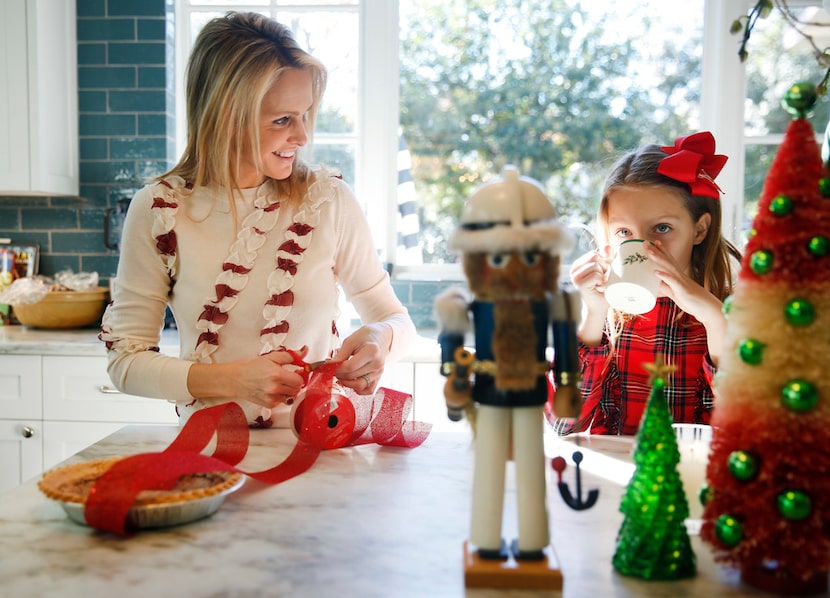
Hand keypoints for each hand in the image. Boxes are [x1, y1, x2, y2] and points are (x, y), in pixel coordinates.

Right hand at [187, 347, 306, 408]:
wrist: (236, 379)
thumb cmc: (252, 367)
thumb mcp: (272, 357)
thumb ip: (291, 356)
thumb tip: (304, 351)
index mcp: (277, 374)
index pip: (299, 380)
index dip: (300, 375)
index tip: (297, 372)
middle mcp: (274, 388)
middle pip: (297, 389)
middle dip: (295, 382)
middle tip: (288, 376)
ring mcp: (271, 398)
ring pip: (291, 396)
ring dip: (288, 390)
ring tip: (278, 383)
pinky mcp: (269, 405)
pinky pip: (282, 402)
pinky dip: (281, 396)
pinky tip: (273, 389)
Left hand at [331, 323, 390, 394]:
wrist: (380, 337)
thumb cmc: (365, 337)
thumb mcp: (351, 341)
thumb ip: (340, 355)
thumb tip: (329, 366)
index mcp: (371, 351)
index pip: (350, 367)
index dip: (336, 369)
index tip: (329, 366)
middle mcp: (377, 364)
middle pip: (352, 376)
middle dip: (339, 374)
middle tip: (333, 369)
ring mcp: (379, 372)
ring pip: (359, 386)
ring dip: (346, 383)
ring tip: (341, 374)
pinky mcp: (378, 378)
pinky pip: (368, 390)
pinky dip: (358, 389)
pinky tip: (352, 381)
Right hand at [569, 247, 610, 313]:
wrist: (599, 308)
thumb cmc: (603, 289)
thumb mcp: (606, 270)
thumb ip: (607, 257)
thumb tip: (607, 246)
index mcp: (578, 264)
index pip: (594, 254)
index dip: (603, 263)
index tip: (602, 274)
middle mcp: (574, 269)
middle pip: (595, 257)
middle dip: (604, 268)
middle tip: (602, 280)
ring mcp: (575, 277)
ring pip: (596, 265)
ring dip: (603, 276)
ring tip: (600, 284)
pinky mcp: (580, 284)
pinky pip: (596, 275)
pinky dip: (602, 282)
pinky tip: (598, 288)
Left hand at [646, 241, 725, 361]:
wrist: (707, 309)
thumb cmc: (692, 301)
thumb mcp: (675, 293)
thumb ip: (666, 287)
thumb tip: (655, 284)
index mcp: (678, 276)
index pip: (668, 260)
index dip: (661, 251)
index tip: (653, 242)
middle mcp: (680, 276)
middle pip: (666, 260)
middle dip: (656, 250)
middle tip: (645, 242)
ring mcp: (682, 282)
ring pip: (669, 267)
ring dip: (659, 258)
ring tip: (649, 251)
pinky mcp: (683, 290)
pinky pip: (673, 282)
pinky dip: (665, 276)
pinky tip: (656, 272)